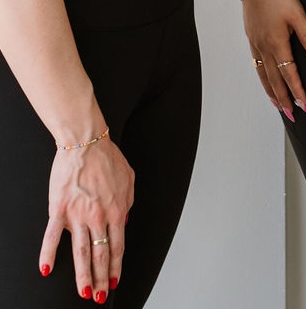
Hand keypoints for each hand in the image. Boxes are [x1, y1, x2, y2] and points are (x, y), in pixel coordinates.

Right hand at [40, 136, 133, 301]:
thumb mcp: (129, 179)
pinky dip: (48, 254)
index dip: (115, 266)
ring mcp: (78, 214)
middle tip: (99, 296)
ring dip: (83, 275)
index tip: (114, 281)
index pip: (117, 245)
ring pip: (81, 251)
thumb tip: (124, 221)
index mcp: (117, 209)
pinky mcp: (59, 209)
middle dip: (100, 278)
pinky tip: (46, 269)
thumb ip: (127, 202)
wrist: (86, 141)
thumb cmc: (108, 157)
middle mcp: (99, 215)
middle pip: (100, 254)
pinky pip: (52, 236)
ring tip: (83, 293)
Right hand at [242, 0, 305, 121]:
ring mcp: (256, 44)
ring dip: (272, 93)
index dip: (297, 91)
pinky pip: (256, 65)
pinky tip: (265, 81)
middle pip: (274, 80)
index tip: (304, 106)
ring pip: (263, 76)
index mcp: (277, 44)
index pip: (289, 74)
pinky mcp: (252, 39)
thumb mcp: (298, 14)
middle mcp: (264, 48)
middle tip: (292, 116)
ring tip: (279, 106)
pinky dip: (262, 79)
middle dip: (284, 99)